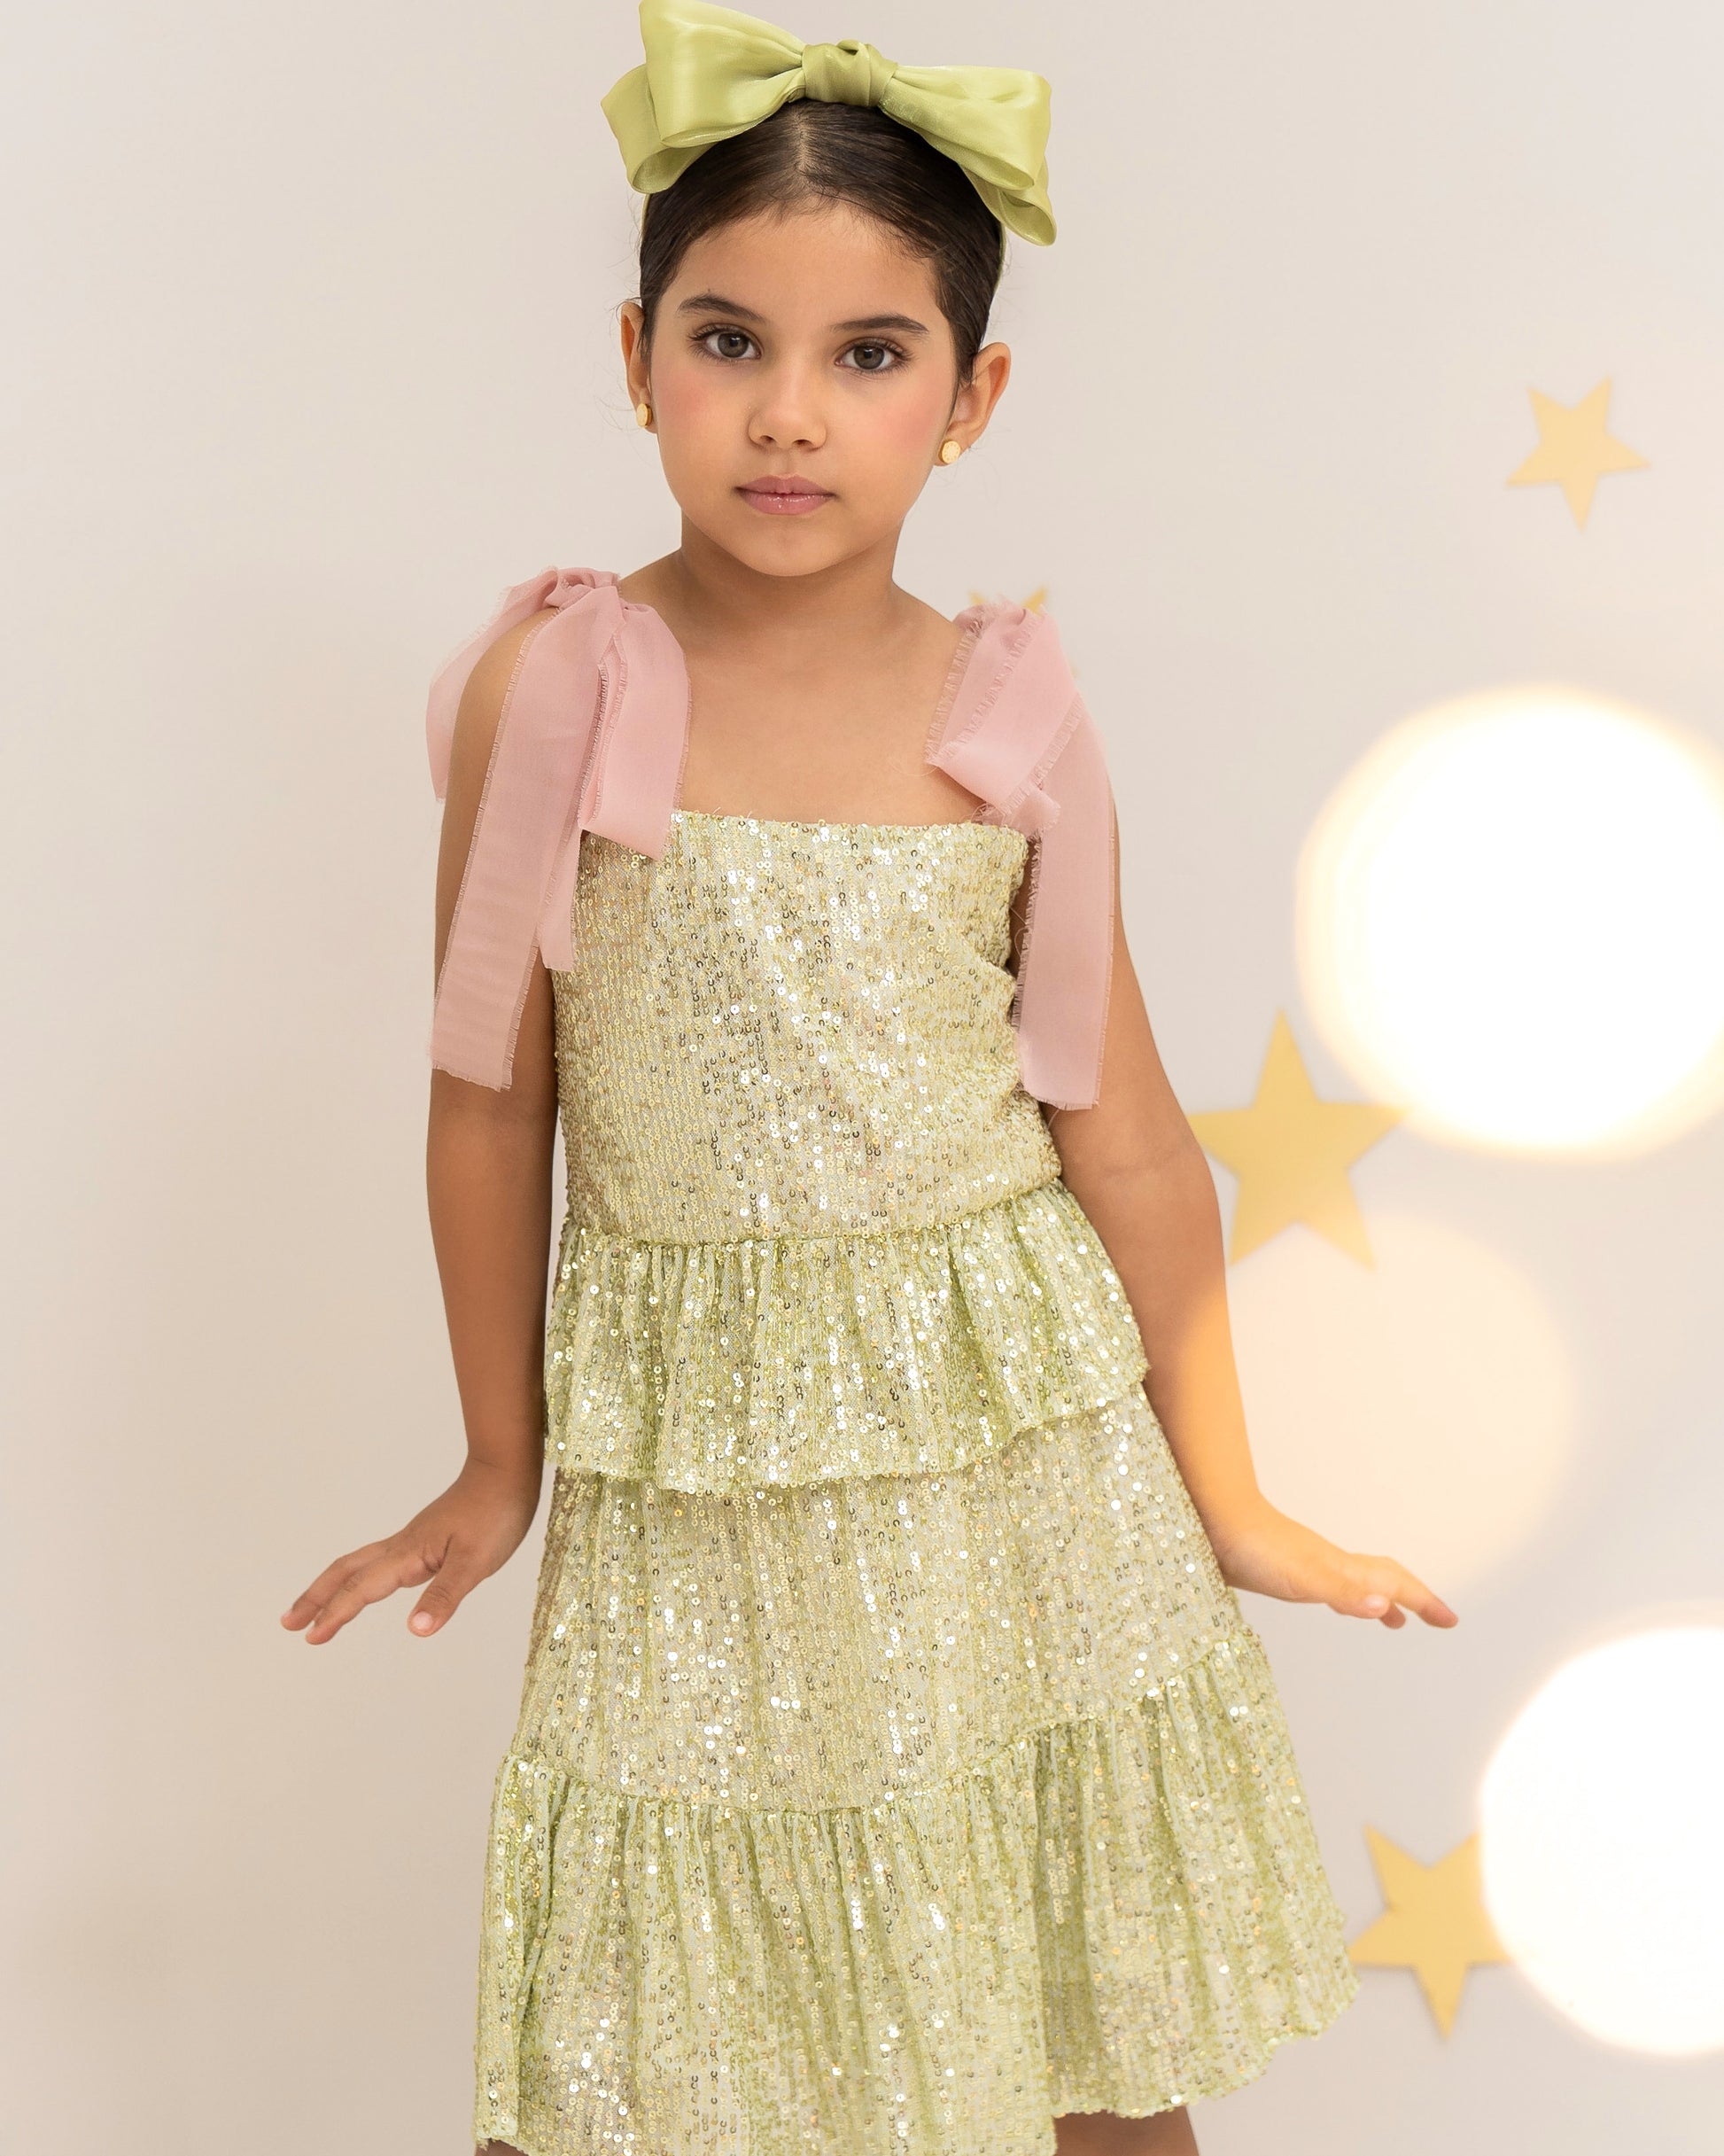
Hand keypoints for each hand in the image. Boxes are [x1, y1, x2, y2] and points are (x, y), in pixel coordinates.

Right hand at [279, 1456, 542, 1643]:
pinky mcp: (426, 1539)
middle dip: (316, 1597)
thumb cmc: (495, 1513)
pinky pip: (380, 1562)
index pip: (362, 1588)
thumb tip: (416, 1632)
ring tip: (315, 1607)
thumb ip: (444, 1595)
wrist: (507, 1471)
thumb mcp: (476, 1562)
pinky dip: (362, 1578)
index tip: (310, 1637)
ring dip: (334, 1586)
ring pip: (361, 1564)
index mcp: (409, 1554)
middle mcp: (403, 1546)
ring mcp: (413, 1541)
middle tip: (288, 1622)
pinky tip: (370, 1587)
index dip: (335, 1613)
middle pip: (346, 1571)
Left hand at [1204, 1497, 1458, 1629]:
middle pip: (1385, 1577)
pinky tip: (1337, 1602)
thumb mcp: (1302, 1579)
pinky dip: (1350, 1597)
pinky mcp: (1287, 1568)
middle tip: (1438, 1619)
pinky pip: (1334, 1583)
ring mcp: (1310, 1564)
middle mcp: (1332, 1564)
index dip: (1424, 1602)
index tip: (1452, 1622)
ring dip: (1384, 1598)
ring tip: (1396, 1619)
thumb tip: (1388, 1606)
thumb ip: (1344, 1593)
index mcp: (1341, 1569)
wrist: (1213, 1519)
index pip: (1395, 1584)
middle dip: (1415, 1597)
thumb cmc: (1253, 1549)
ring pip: (1360, 1580)